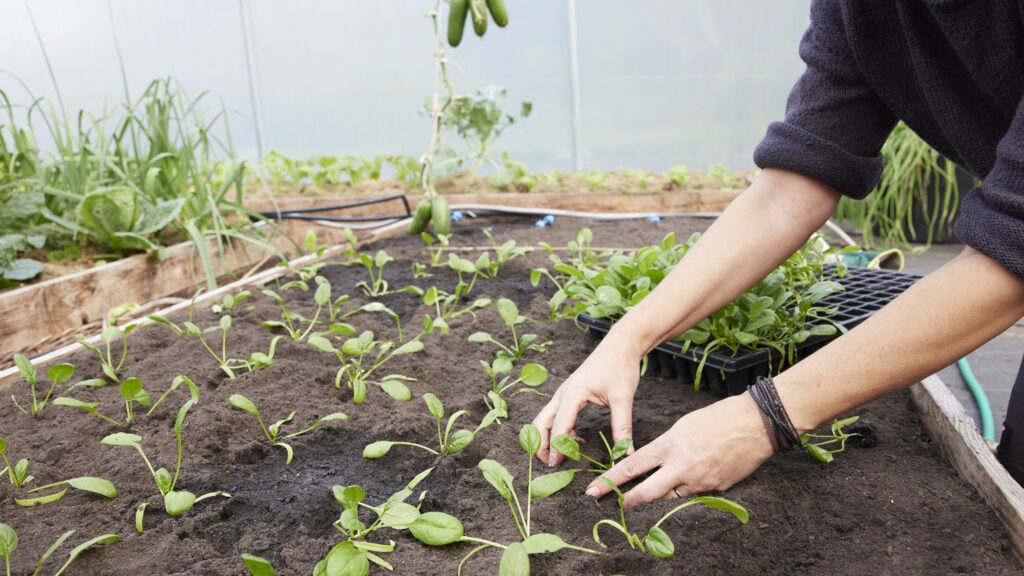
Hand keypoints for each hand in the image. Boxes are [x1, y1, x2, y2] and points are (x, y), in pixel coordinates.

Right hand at [532, 335, 641, 466]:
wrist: (621, 345)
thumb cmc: (620, 367)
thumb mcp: (623, 398)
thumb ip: (622, 427)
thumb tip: (626, 453)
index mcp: (572, 394)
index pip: (558, 427)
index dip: (556, 447)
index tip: (557, 464)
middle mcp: (563, 394)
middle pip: (541, 422)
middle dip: (541, 444)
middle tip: (549, 464)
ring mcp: (564, 393)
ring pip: (545, 418)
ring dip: (547, 437)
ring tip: (558, 456)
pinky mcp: (570, 393)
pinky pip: (556, 414)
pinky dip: (558, 429)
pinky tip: (575, 439)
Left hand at [584, 392, 773, 507]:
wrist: (756, 425)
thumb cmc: (718, 417)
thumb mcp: (683, 425)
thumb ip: (666, 446)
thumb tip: (654, 461)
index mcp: (670, 446)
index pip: (632, 467)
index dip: (610, 480)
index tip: (595, 489)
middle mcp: (681, 467)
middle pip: (646, 492)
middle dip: (626, 500)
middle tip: (610, 504)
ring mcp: (699, 481)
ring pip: (670, 498)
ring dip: (659, 497)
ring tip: (648, 496)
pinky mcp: (716, 489)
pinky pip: (694, 495)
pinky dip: (686, 491)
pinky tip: (688, 483)